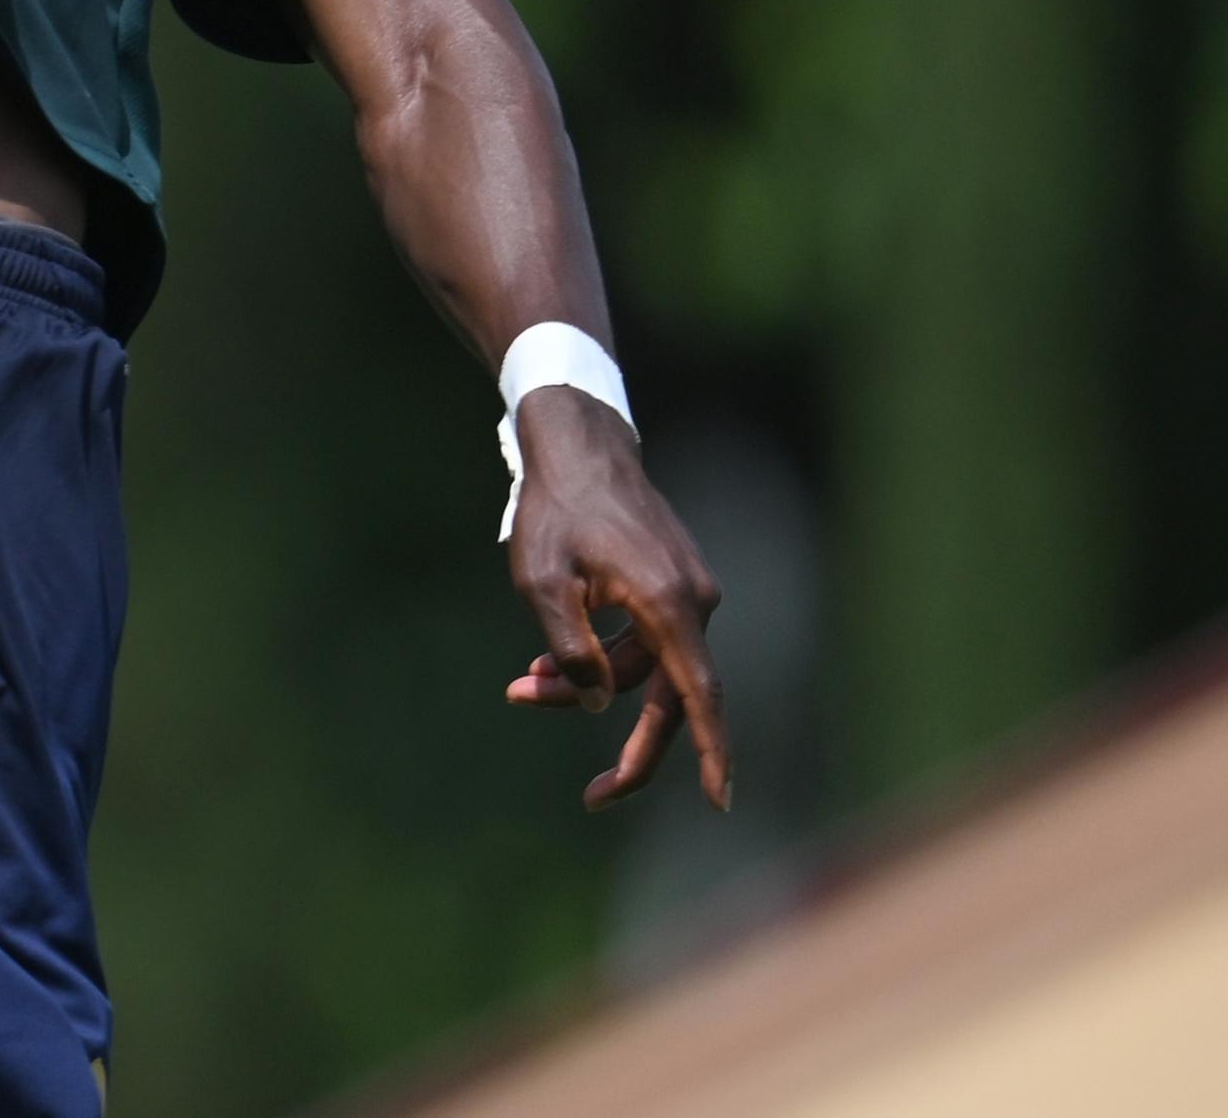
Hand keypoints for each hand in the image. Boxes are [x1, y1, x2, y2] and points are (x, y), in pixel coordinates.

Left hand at [500, 387, 732, 810]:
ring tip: (523, 687)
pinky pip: (647, 642)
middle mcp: (694, 601)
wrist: (578, 445)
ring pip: (649, 669)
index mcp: (670, 604)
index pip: (698, 695)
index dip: (713, 752)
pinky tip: (547, 666)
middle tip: (593, 796)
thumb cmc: (555, 509)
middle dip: (631, 747)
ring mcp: (689, 592)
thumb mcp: (543, 581)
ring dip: (593, 688)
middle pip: (672, 697)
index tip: (722, 801)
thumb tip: (600, 702)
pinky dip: (604, 659)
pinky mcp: (674, 585)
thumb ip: (572, 648)